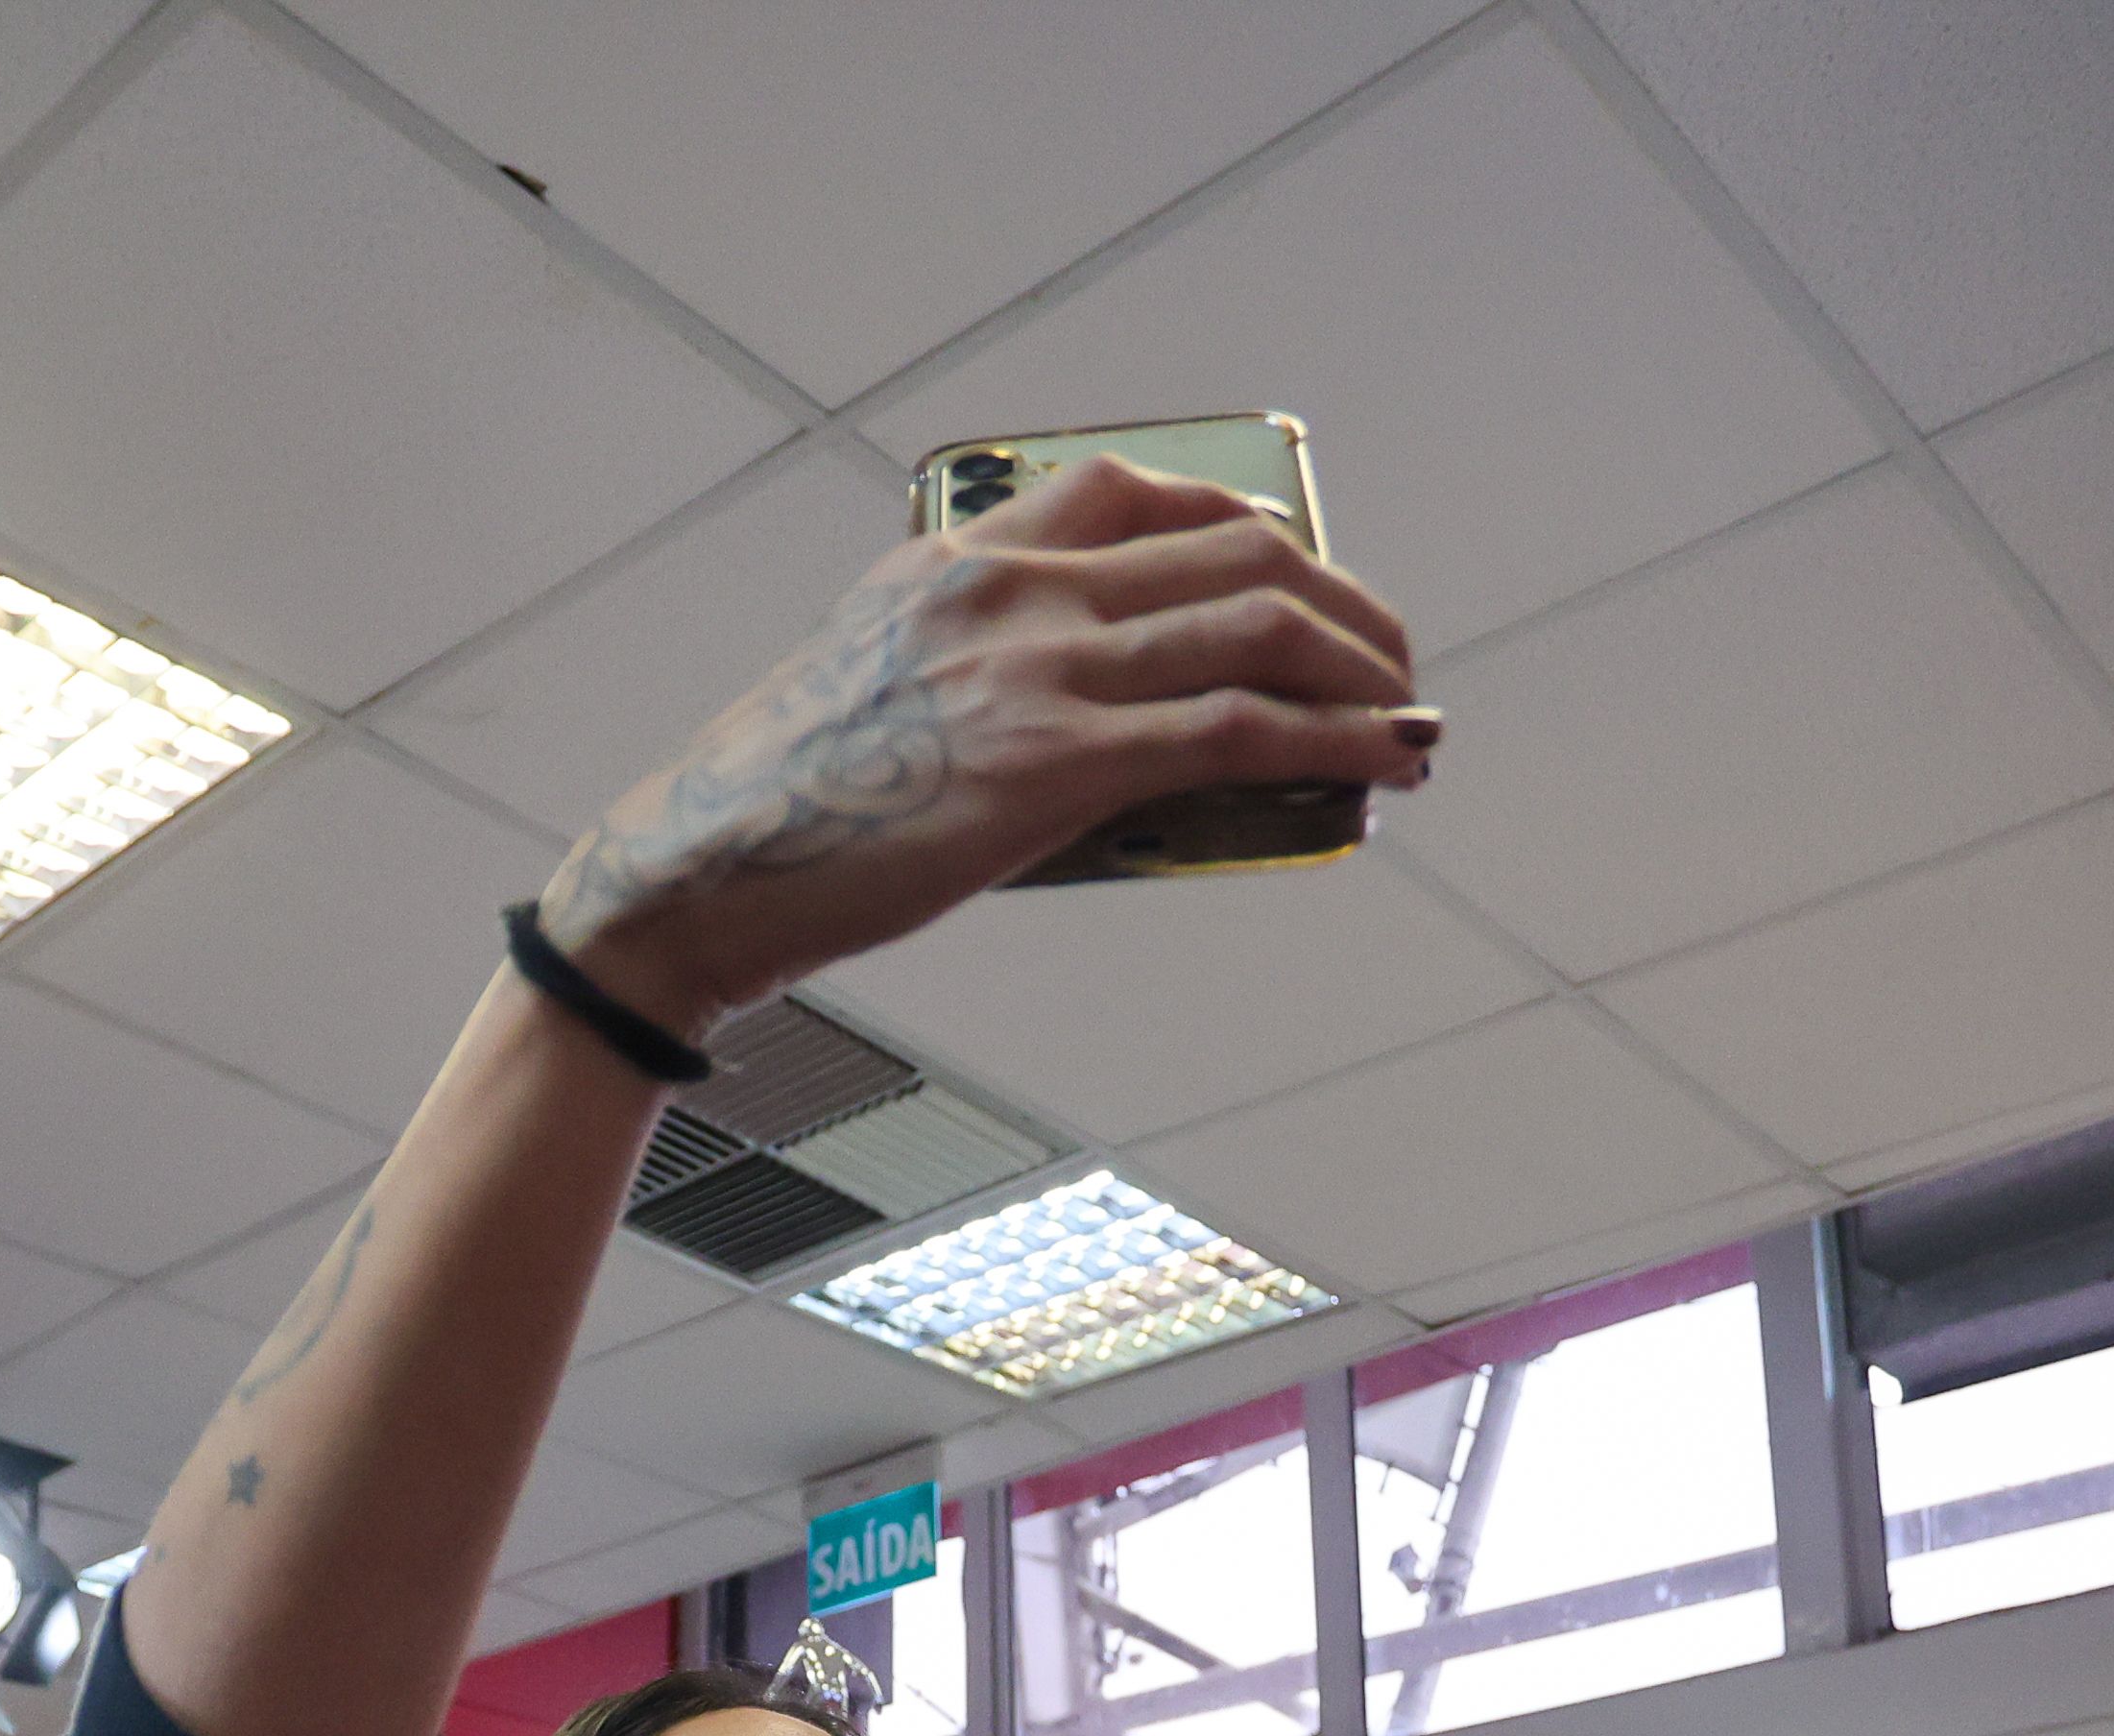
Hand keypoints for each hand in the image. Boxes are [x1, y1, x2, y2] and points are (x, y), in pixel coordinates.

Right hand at [541, 449, 1430, 1037]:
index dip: (1247, 524)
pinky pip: (1239, 729)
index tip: (1293, 572)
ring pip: (1261, 627)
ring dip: (1368, 669)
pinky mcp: (1058, 764)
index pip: (1134, 486)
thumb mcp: (868, 675)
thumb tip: (1066, 703)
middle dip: (1345, 601)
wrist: (702, 871)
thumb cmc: (781, 804)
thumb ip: (965, 653)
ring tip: (1411, 716)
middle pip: (1236, 550)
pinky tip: (1388, 757)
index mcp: (961, 557)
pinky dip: (1340, 737)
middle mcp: (1011, 589)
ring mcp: (1039, 670)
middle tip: (1389, 660)